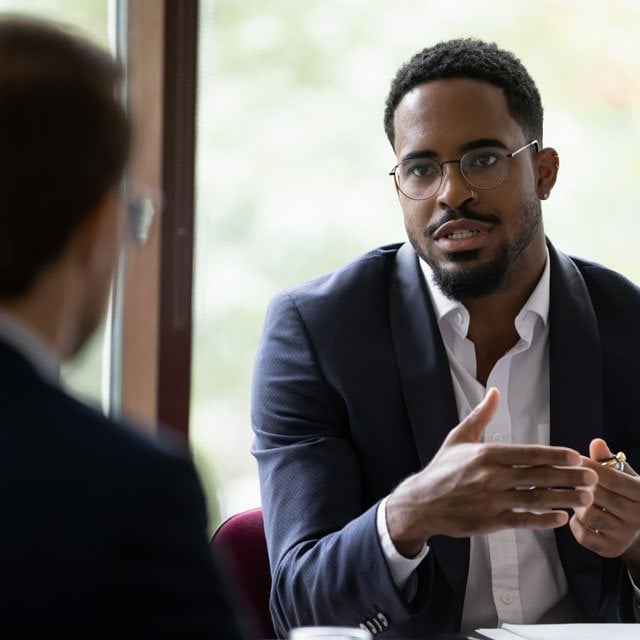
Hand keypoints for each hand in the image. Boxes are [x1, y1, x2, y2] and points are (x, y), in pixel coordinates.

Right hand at [386, 388, 597, 557]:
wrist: (422, 502)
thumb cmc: (442, 468)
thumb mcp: (458, 437)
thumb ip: (481, 415)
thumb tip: (495, 391)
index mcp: (486, 454)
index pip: (528, 453)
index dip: (554, 455)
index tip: (575, 457)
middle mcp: (491, 476)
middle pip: (537, 476)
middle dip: (568, 477)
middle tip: (592, 478)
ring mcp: (491, 500)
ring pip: (535, 499)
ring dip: (563, 499)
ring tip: (585, 500)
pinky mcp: (490, 521)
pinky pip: (522, 520)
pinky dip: (543, 521)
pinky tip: (561, 519)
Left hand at [570, 439, 639, 575]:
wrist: (639, 532)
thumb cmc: (626, 496)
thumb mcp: (624, 476)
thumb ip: (608, 460)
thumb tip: (597, 443)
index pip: (611, 478)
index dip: (590, 467)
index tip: (574, 458)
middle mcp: (637, 516)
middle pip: (597, 495)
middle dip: (579, 484)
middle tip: (569, 478)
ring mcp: (625, 535)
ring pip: (588, 514)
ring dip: (576, 504)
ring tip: (576, 497)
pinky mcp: (611, 550)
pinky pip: (584, 535)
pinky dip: (575, 524)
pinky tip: (578, 516)